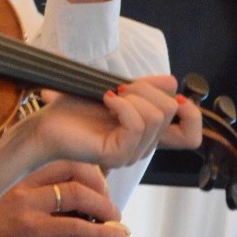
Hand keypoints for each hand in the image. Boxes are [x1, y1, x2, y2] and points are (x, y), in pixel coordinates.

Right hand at [0, 159, 124, 236]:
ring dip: (106, 207)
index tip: (93, 182)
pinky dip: (102, 232)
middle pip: (73, 166)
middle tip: (107, 203)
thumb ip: (13, 196)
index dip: (82, 166)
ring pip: (80, 193)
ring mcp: (22, 202)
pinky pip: (76, 227)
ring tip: (114, 222)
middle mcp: (14, 178)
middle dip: (99, 183)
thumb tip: (47, 206)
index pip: (54, 152)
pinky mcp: (27, 230)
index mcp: (5, 169)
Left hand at [35, 75, 200, 169]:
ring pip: (157, 115)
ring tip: (110, 95)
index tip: (167, 96)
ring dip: (133, 96)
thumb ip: (145, 88)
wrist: (44, 124)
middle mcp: (142, 146)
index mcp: (146, 134)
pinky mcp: (116, 154)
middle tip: (121, 88)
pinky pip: (137, 123)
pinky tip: (106, 100)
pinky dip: (123, 105)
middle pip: (173, 110)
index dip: (192, 114)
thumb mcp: (116, 91)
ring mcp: (130, 153)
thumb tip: (173, 82)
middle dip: (148, 89)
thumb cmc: (73, 109)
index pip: (192, 136)